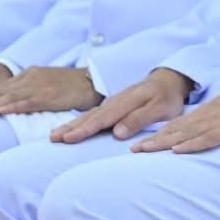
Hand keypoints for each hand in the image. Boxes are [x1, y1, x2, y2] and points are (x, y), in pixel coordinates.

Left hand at [0, 65, 101, 117]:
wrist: (94, 81)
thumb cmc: (71, 87)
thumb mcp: (47, 85)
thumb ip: (30, 92)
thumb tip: (14, 104)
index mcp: (29, 75)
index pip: (2, 87)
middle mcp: (31, 78)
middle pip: (1, 91)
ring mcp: (40, 86)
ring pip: (10, 96)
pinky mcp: (49, 95)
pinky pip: (28, 102)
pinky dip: (13, 106)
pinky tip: (1, 111)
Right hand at [55, 67, 194, 143]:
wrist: (166, 81)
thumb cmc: (166, 98)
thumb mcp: (161, 109)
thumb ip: (139, 119)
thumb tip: (117, 132)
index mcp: (125, 102)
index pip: (101, 118)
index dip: (85, 129)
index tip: (69, 138)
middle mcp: (113, 102)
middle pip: (89, 117)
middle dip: (70, 128)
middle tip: (53, 138)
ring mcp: (110, 104)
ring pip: (87, 116)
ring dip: (70, 126)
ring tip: (53, 136)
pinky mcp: (109, 107)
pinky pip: (90, 115)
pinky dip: (77, 122)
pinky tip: (68, 129)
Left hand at [131, 84, 219, 153]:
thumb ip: (210, 118)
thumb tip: (197, 127)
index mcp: (205, 112)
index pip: (177, 125)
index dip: (158, 134)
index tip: (141, 142)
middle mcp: (206, 116)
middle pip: (175, 129)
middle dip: (153, 139)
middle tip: (133, 149)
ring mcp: (216, 122)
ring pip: (185, 133)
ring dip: (164, 142)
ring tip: (145, 150)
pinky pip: (207, 138)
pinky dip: (191, 144)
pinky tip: (177, 150)